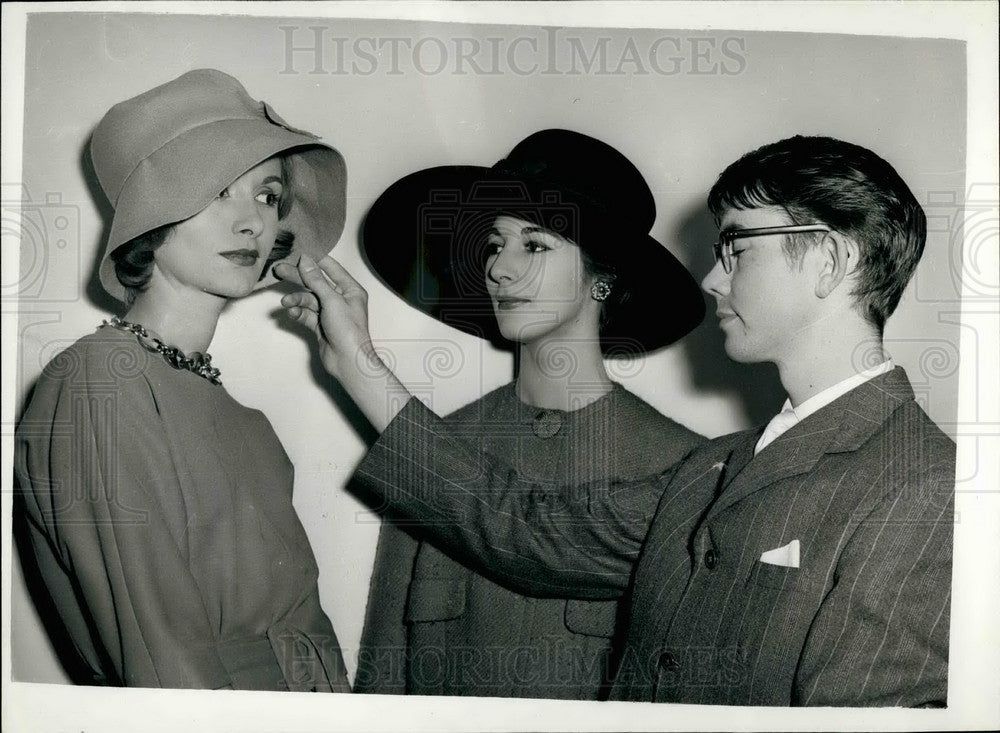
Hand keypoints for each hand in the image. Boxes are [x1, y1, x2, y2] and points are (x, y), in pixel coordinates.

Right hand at [276, 255, 408, 431]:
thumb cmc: (348, 329)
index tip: (295, 253)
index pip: (330, 268)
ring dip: (297, 300)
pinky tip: (291, 312)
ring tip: (286, 302)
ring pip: (309, 300)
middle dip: (298, 277)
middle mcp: (341, 299)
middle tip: (278, 270)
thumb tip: (305, 260)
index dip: (313, 260)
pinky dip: (298, 312)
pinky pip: (306, 314)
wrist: (348, 361)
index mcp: (350, 289)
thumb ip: (316, 280)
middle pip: (316, 283)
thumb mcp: (332, 300)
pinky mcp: (320, 326)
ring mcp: (330, 313)